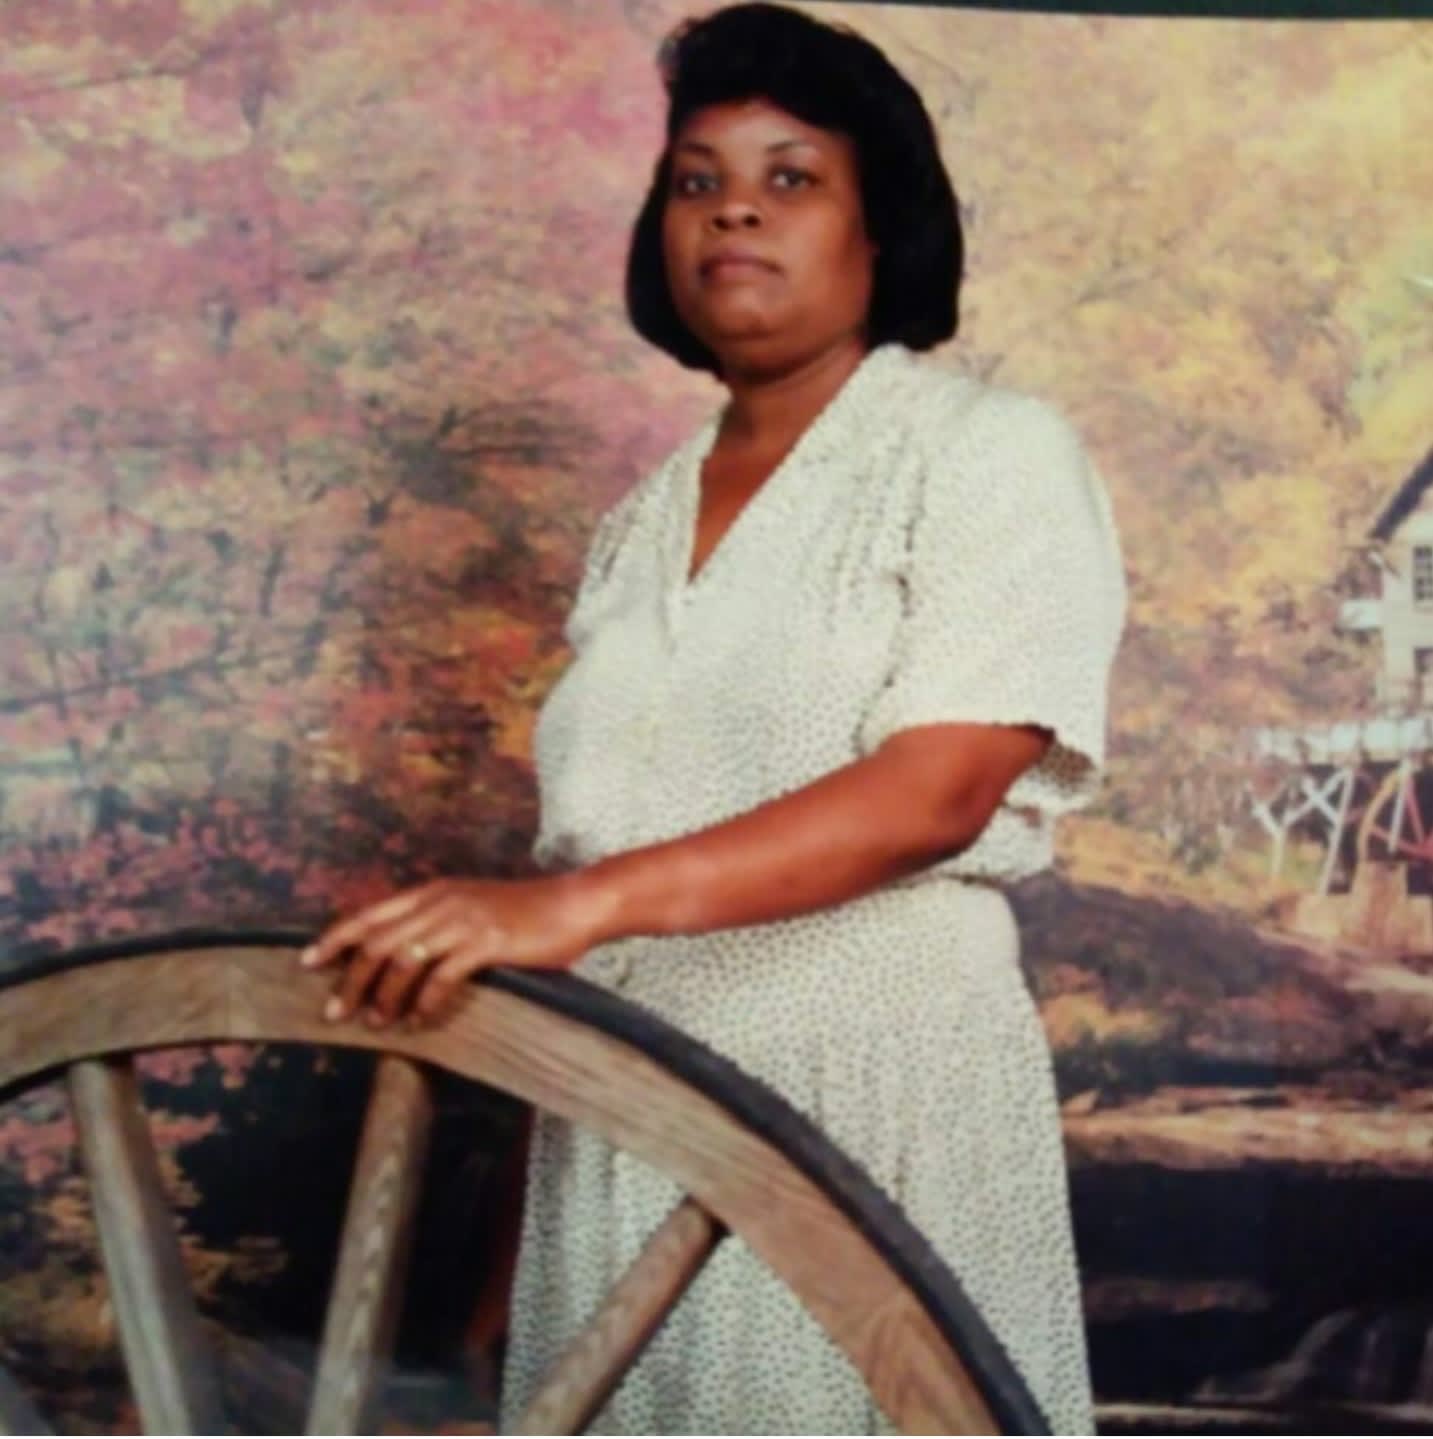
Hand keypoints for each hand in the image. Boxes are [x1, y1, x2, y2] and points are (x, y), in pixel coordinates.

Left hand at [298, 873, 608, 1028]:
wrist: (574, 904)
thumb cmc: (527, 912)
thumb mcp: (473, 906)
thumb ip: (439, 921)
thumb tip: (403, 955)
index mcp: (433, 891)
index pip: (370, 914)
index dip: (334, 937)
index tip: (306, 961)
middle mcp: (441, 902)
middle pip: (377, 941)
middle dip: (349, 979)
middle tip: (334, 1010)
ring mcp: (463, 921)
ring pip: (403, 961)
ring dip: (383, 996)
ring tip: (376, 1022)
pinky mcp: (486, 943)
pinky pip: (441, 978)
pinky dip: (424, 1004)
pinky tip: (419, 1022)